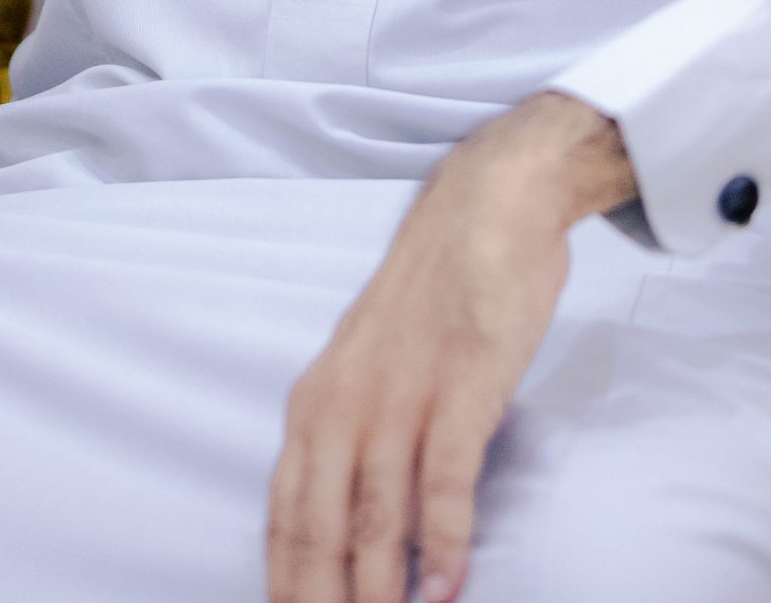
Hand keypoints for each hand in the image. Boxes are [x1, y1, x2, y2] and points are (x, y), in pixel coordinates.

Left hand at [267, 91, 634, 602]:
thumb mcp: (366, 360)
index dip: (284, 584)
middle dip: (324, 601)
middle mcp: (345, 403)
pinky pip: (444, 482)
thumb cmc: (432, 292)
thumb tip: (350, 516)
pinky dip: (443, 542)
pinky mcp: (461, 387)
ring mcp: (402, 395)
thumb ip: (352, 431)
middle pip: (320, 532)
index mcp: (315, 401)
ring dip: (379, 591)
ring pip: (376, 518)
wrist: (486, 207)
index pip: (285, 518)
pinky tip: (445, 587)